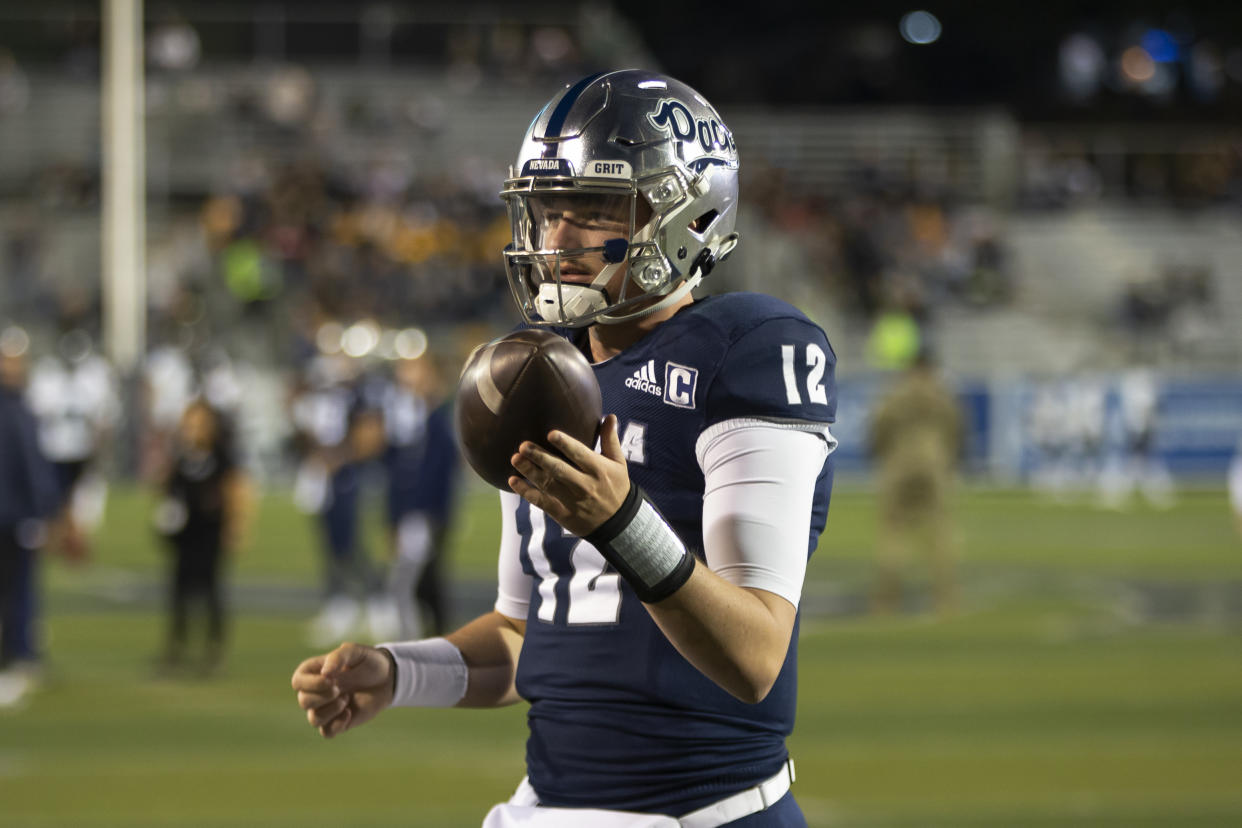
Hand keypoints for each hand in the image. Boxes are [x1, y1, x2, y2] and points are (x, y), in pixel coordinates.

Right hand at [291, 642, 393, 738]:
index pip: (297, 682)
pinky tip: (349, 712)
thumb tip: (324, 674)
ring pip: (313, 719)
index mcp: (314, 672)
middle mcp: (316, 691)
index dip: (311, 684)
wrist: (387, 679)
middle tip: (340, 689)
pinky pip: (326, 732)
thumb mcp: (356, 652)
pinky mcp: (337, 722)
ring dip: (330, 711)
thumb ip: (338, 658)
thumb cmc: (368, 662)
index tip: (331, 680)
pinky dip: (337, 725)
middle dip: (323, 697)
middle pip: (304, 701)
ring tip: (346, 699)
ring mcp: (326, 708)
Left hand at [509, 414, 628, 536]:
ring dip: (529, 472)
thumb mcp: (618, 463)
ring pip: (547, 485)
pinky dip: (526, 492)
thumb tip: (609, 416)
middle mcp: (584, 485)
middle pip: (559, 470)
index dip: (565, 444)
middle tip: (523, 445)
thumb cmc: (617, 487)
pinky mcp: (563, 514)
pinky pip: (541, 502)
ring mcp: (572, 501)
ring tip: (515, 458)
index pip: (580, 455)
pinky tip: (513, 481)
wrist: (619, 523)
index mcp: (598, 470)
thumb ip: (610, 440)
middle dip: (540, 457)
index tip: (551, 434)